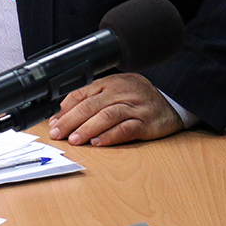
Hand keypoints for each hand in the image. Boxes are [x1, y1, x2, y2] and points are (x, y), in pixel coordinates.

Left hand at [47, 73, 183, 146]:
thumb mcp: (113, 92)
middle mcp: (120, 92)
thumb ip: (90, 100)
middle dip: (70, 121)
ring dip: (87, 128)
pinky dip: (110, 136)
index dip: (64, 110)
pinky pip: (126, 128)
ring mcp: (134, 107)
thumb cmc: (136, 98)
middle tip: (58, 133)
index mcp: (108, 83)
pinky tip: (98, 142)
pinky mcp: (146, 122)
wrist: (171, 104)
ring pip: (106, 116)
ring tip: (74, 140)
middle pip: (90, 106)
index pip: (81, 94)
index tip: (53, 123)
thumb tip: (62, 116)